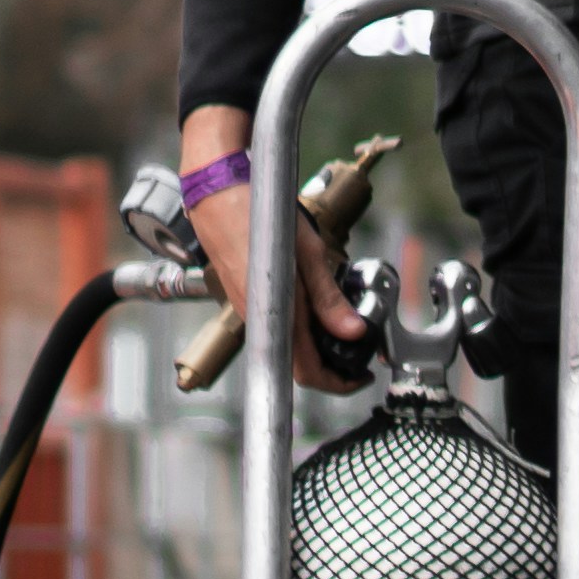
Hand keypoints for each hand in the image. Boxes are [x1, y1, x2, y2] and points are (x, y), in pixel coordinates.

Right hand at [175, 107, 366, 391]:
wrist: (218, 195)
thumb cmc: (262, 216)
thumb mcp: (309, 254)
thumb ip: (329, 298)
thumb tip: (353, 331)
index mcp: (279, 314)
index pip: (308, 373)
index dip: (338, 383)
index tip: (360, 377)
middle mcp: (260, 320)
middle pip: (297, 365)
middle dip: (330, 366)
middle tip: (357, 352)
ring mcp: (249, 311)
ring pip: (285, 347)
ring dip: (314, 348)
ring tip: (340, 330)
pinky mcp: (244, 299)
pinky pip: (273, 327)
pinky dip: (298, 330)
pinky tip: (314, 310)